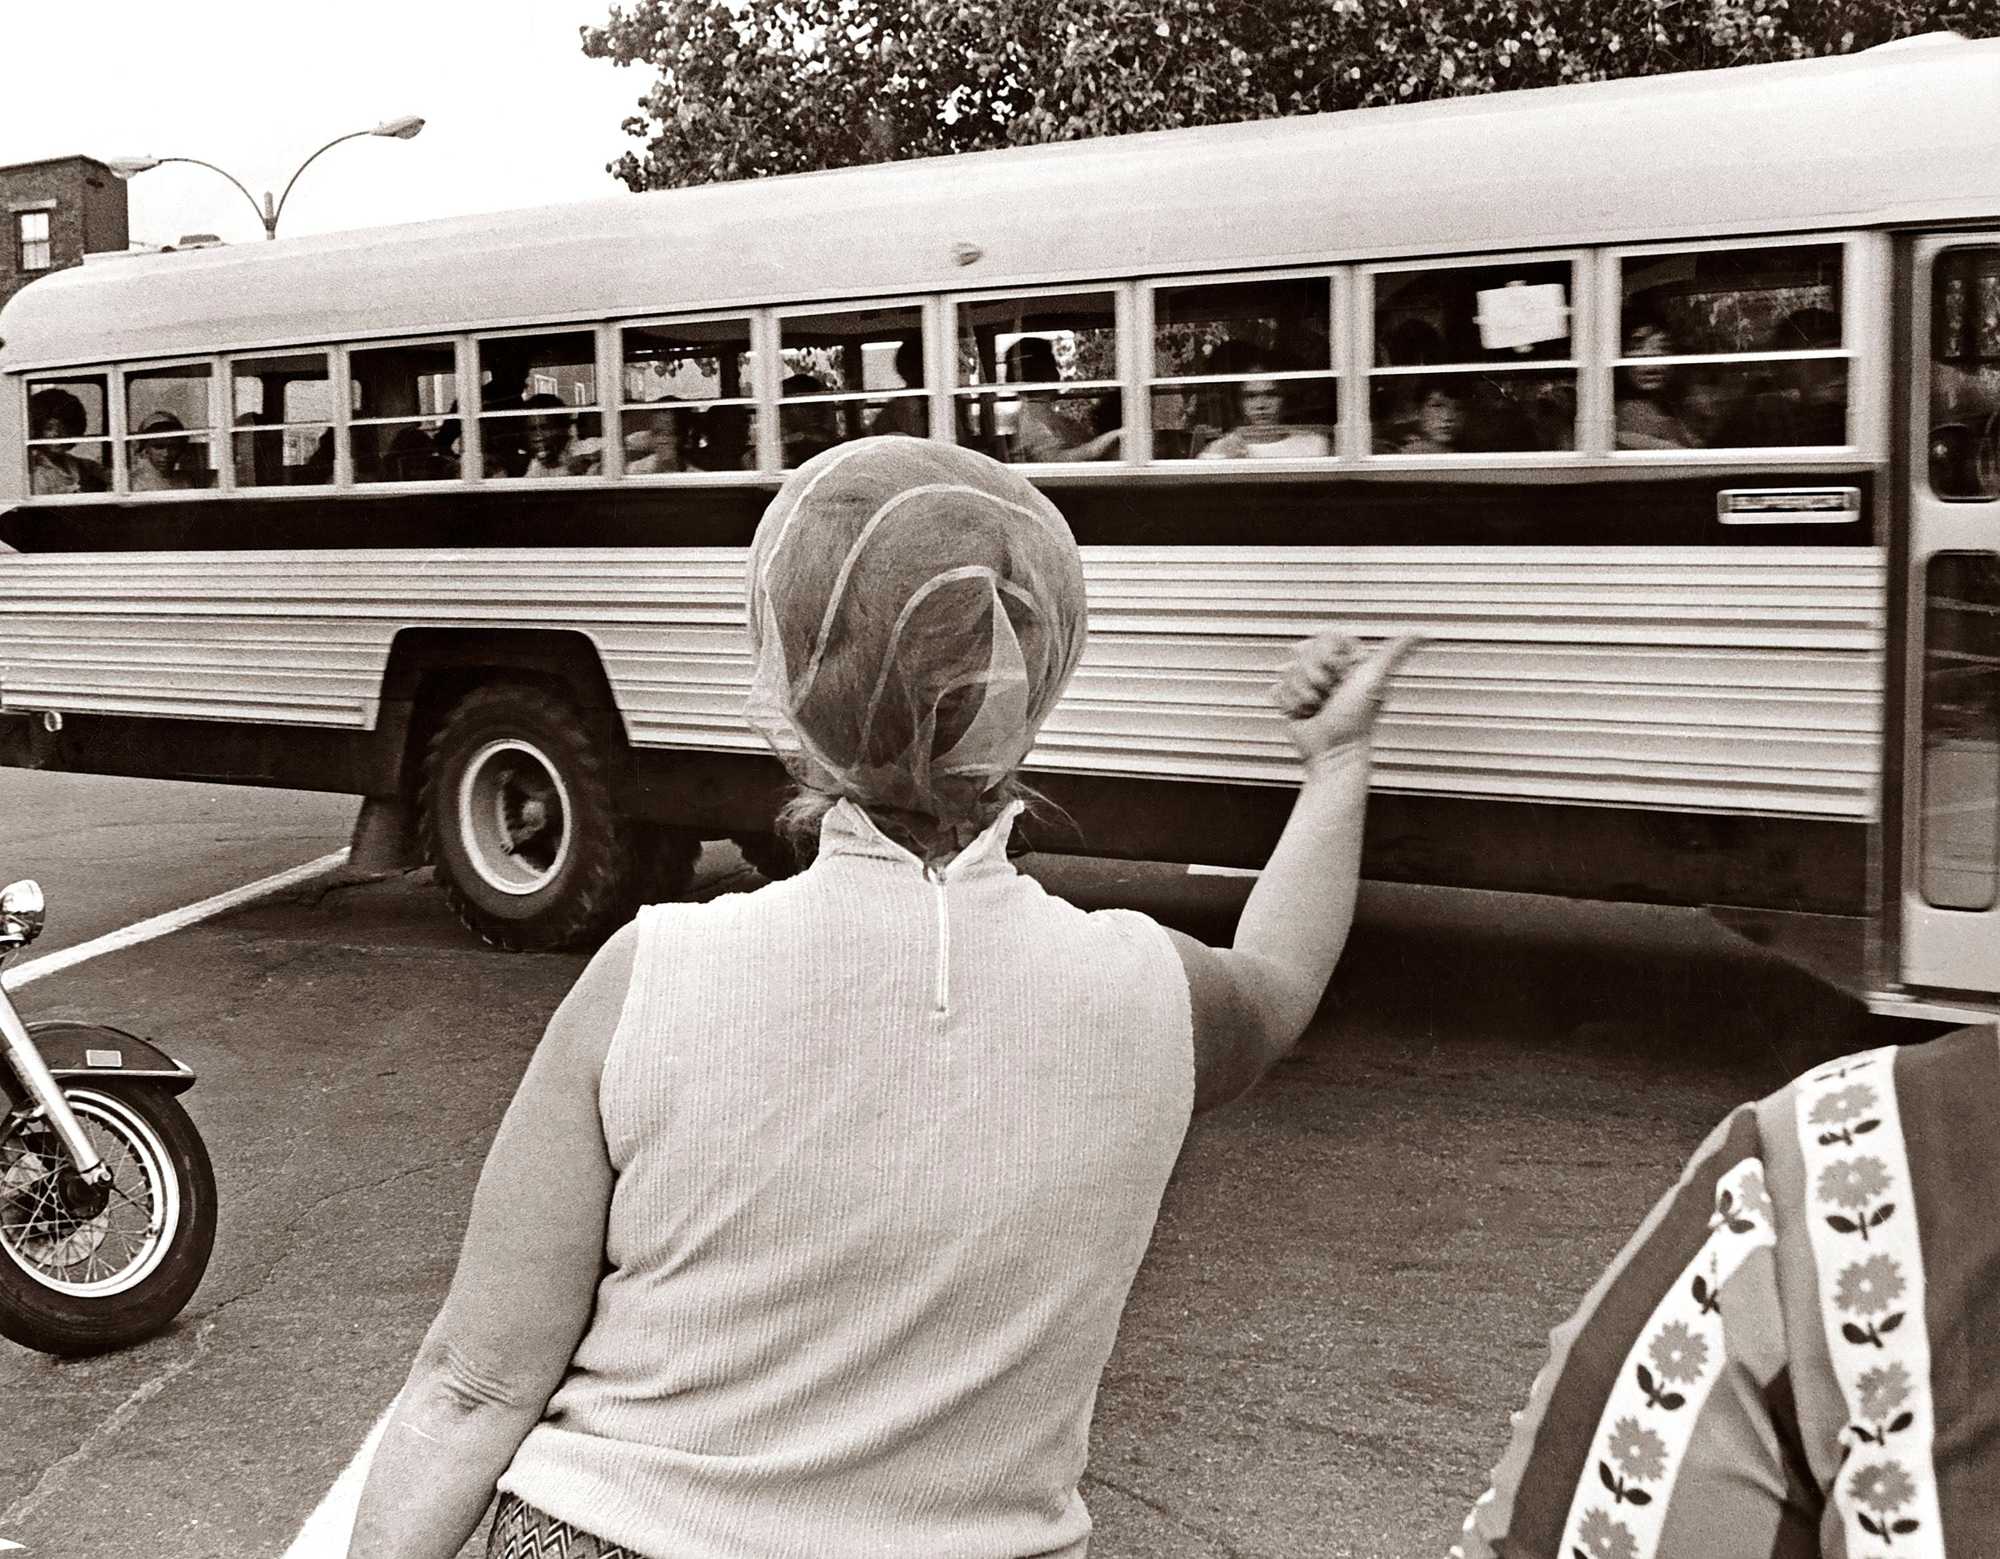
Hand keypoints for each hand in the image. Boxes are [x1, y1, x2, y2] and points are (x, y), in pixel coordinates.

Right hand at [1271, 632, 1423, 762]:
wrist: (1334, 751)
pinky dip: (1288, 704)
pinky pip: (1277, 689)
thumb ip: (1395, 652)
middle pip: (1302, 653)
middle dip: (1313, 677)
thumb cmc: (1356, 718)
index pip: (1323, 638)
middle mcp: (1328, 670)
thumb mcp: (1376, 678)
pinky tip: (1303, 713)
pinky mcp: (1290, 700)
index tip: (1339, 674)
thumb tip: (1423, 634)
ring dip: (1301, 693)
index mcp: (1347, 661)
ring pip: (1288, 671)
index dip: (1327, 657)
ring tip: (1316, 708)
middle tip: (1328, 695)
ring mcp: (1307, 684)